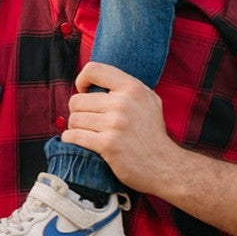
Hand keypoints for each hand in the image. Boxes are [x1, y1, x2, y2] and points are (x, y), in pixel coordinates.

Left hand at [61, 62, 179, 193]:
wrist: (165, 165)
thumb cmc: (153, 134)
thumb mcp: (149, 101)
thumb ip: (127, 88)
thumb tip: (96, 81)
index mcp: (133, 88)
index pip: (93, 70)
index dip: (82, 80)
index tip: (84, 92)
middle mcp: (123, 103)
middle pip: (78, 100)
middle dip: (78, 112)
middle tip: (86, 120)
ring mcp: (115, 124)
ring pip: (75, 119)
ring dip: (75, 127)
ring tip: (85, 132)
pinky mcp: (108, 144)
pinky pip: (75, 136)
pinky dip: (71, 139)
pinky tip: (76, 141)